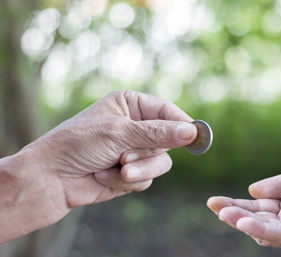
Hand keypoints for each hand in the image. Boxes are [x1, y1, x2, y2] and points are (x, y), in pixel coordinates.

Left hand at [0, 90, 196, 242]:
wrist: (51, 178)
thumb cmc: (78, 144)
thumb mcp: (119, 132)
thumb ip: (157, 133)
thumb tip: (191, 131)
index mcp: (130, 105)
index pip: (167, 110)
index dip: (182, 124)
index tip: (195, 137)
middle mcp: (135, 126)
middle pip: (168, 140)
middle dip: (148, 152)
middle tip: (127, 157)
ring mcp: (133, 151)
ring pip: (161, 162)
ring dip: (139, 169)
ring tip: (118, 168)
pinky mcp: (130, 173)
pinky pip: (148, 179)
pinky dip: (129, 181)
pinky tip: (105, 176)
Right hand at [207, 164, 280, 250]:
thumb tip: (252, 188)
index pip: (257, 206)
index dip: (236, 204)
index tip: (214, 201)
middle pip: (258, 220)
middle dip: (235, 214)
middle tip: (214, 207)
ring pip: (269, 231)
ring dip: (246, 223)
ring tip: (226, 215)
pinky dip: (266, 232)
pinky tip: (248, 224)